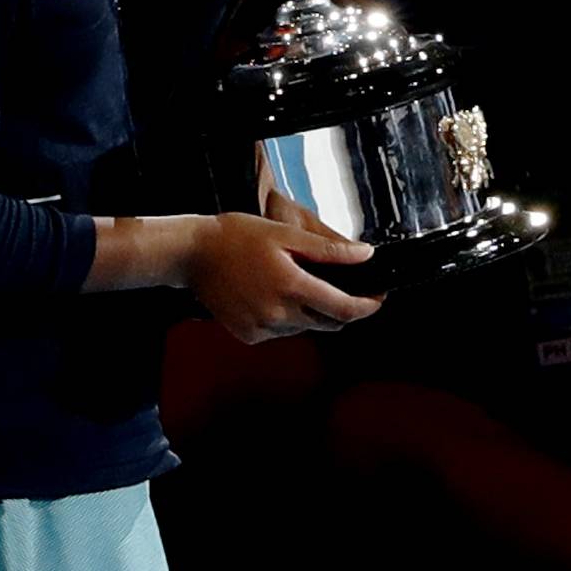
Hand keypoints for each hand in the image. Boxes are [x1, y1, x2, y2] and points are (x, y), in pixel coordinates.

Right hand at [186, 213, 383, 344]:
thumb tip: (365, 256)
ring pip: (304, 327)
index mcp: (292, 287)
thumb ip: (329, 251)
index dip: (367, 306)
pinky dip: (285, 317)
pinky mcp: (248, 335)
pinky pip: (280, 331)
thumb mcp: (286, 234)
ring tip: (292, 281)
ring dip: (309, 312)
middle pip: (327, 322)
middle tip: (339, 285)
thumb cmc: (236, 237)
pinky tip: (271, 294)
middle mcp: (279, 314)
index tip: (377, 299)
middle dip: (340, 308)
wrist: (192, 254)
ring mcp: (262, 328)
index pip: (344, 309)